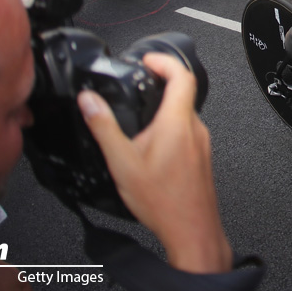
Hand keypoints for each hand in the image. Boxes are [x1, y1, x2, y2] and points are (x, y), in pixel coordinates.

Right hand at [79, 53, 233, 273]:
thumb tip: (89, 101)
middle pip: (183, 93)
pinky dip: (170, 129)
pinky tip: (152, 149)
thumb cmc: (163, 201)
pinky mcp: (202, 157)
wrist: (191, 230)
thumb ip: (104, 127)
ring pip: (184, 114)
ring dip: (164, 110)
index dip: (164, 61)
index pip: (181, 74)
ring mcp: (202, 143)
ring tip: (140, 121)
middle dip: (160, 85)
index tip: (147, 60)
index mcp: (177, 122)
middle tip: (139, 85)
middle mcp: (195, 128)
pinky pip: (186, 132)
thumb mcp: (122, 162)